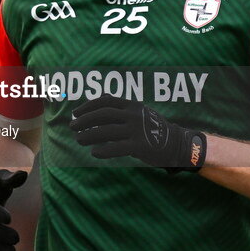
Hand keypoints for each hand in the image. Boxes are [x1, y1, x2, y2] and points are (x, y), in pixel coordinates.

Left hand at [69, 95, 206, 171]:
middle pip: (102, 115)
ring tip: (79, 139)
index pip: (105, 101)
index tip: (75, 113)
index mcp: (132, 105)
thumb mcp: (139, 111)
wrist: (177, 143)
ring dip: (89, 135)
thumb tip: (99, 98)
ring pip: (106, 131)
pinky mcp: (139, 146)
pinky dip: (103, 150)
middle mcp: (133, 115)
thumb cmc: (152, 128)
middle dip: (84, 120)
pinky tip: (94, 153)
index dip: (88, 106)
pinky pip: (117, 148)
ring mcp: (136, 130)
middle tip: (72, 127)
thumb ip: (121, 106)